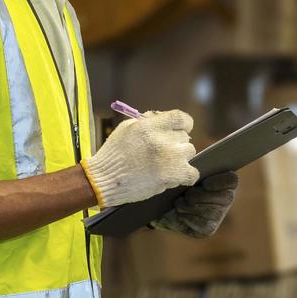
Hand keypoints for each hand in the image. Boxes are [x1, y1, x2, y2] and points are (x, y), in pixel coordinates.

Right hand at [81, 110, 199, 206]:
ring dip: (179, 158)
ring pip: (189, 153)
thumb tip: (163, 117)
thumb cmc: (113, 154)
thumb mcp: (127, 128)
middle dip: (175, 143)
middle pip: (184, 137)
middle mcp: (162, 140)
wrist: (104, 179)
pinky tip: (175, 176)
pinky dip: (186, 175)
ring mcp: (170, 159)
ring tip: (164, 165)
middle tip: (162, 152)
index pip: (181, 118)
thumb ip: (147, 121)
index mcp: (150, 126)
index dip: (184, 124)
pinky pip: (193, 173)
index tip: (181, 129)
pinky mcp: (172, 176)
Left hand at [153, 171, 237, 237]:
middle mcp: (226, 198)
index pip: (232, 180)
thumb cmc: (177, 183)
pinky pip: (199, 223)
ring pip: (206, 210)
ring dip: (188, 206)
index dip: (220, 182)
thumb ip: (193, 169)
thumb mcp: (184, 172)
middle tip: (186, 194)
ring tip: (179, 202)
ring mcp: (219, 215)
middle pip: (219, 197)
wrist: (164, 204)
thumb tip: (191, 169)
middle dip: (197, 196)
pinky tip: (180, 214)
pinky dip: (185, 217)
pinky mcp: (208, 229)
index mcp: (224, 180)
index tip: (205, 183)